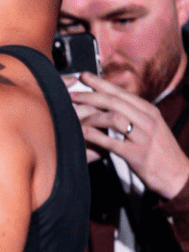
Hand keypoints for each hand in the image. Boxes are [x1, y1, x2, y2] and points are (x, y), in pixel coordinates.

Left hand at [69, 72, 188, 198]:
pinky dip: (94, 136)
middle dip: (90, 96)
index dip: (100, 84)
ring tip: (76, 117)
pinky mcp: (137, 155)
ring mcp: (143, 137)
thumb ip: (134, 113)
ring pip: (113, 118)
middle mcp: (147, 121)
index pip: (121, 92)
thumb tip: (112, 100)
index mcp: (149, 111)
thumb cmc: (160, 150)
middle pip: (114, 102)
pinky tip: (82, 133)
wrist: (178, 175)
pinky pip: (111, 142)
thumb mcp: (151, 125)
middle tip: (72, 95)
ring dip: (91, 116)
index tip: (84, 76)